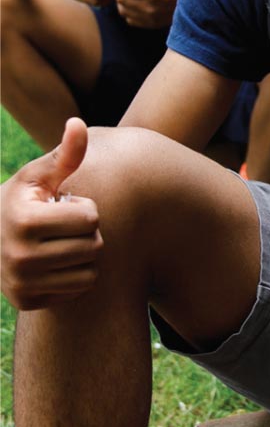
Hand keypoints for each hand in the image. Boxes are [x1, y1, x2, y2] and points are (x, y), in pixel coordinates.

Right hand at [0, 118, 102, 309]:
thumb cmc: (19, 201)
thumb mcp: (36, 177)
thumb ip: (63, 156)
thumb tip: (79, 124)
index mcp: (23, 220)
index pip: (90, 219)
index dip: (84, 209)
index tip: (65, 206)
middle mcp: (19, 256)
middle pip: (93, 247)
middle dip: (86, 233)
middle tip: (64, 227)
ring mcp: (21, 284)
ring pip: (90, 274)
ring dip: (83, 257)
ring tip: (61, 243)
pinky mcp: (26, 302)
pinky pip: (76, 291)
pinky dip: (73, 277)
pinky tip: (54, 263)